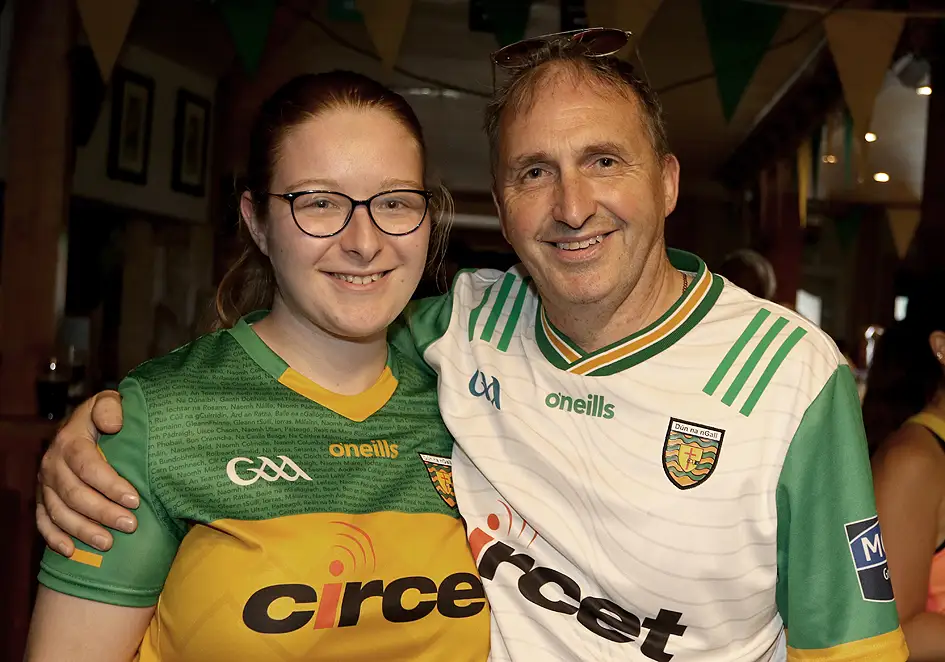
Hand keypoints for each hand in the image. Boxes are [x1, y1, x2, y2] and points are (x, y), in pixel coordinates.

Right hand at [36, 391, 138, 554]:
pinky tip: (71, 551)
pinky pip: (43, 521)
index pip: (87, 466)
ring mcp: (46, 483)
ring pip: (59, 512)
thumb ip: (111, 408)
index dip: (110, 485)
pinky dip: (54, 538)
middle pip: (74, 493)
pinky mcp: (44, 497)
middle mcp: (53, 463)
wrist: (87, 422)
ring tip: (109, 543)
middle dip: (102, 512)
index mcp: (70, 440)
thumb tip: (114, 424)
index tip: (135, 500)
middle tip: (130, 525)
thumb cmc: (107, 415)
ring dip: (83, 530)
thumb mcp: (110, 401)